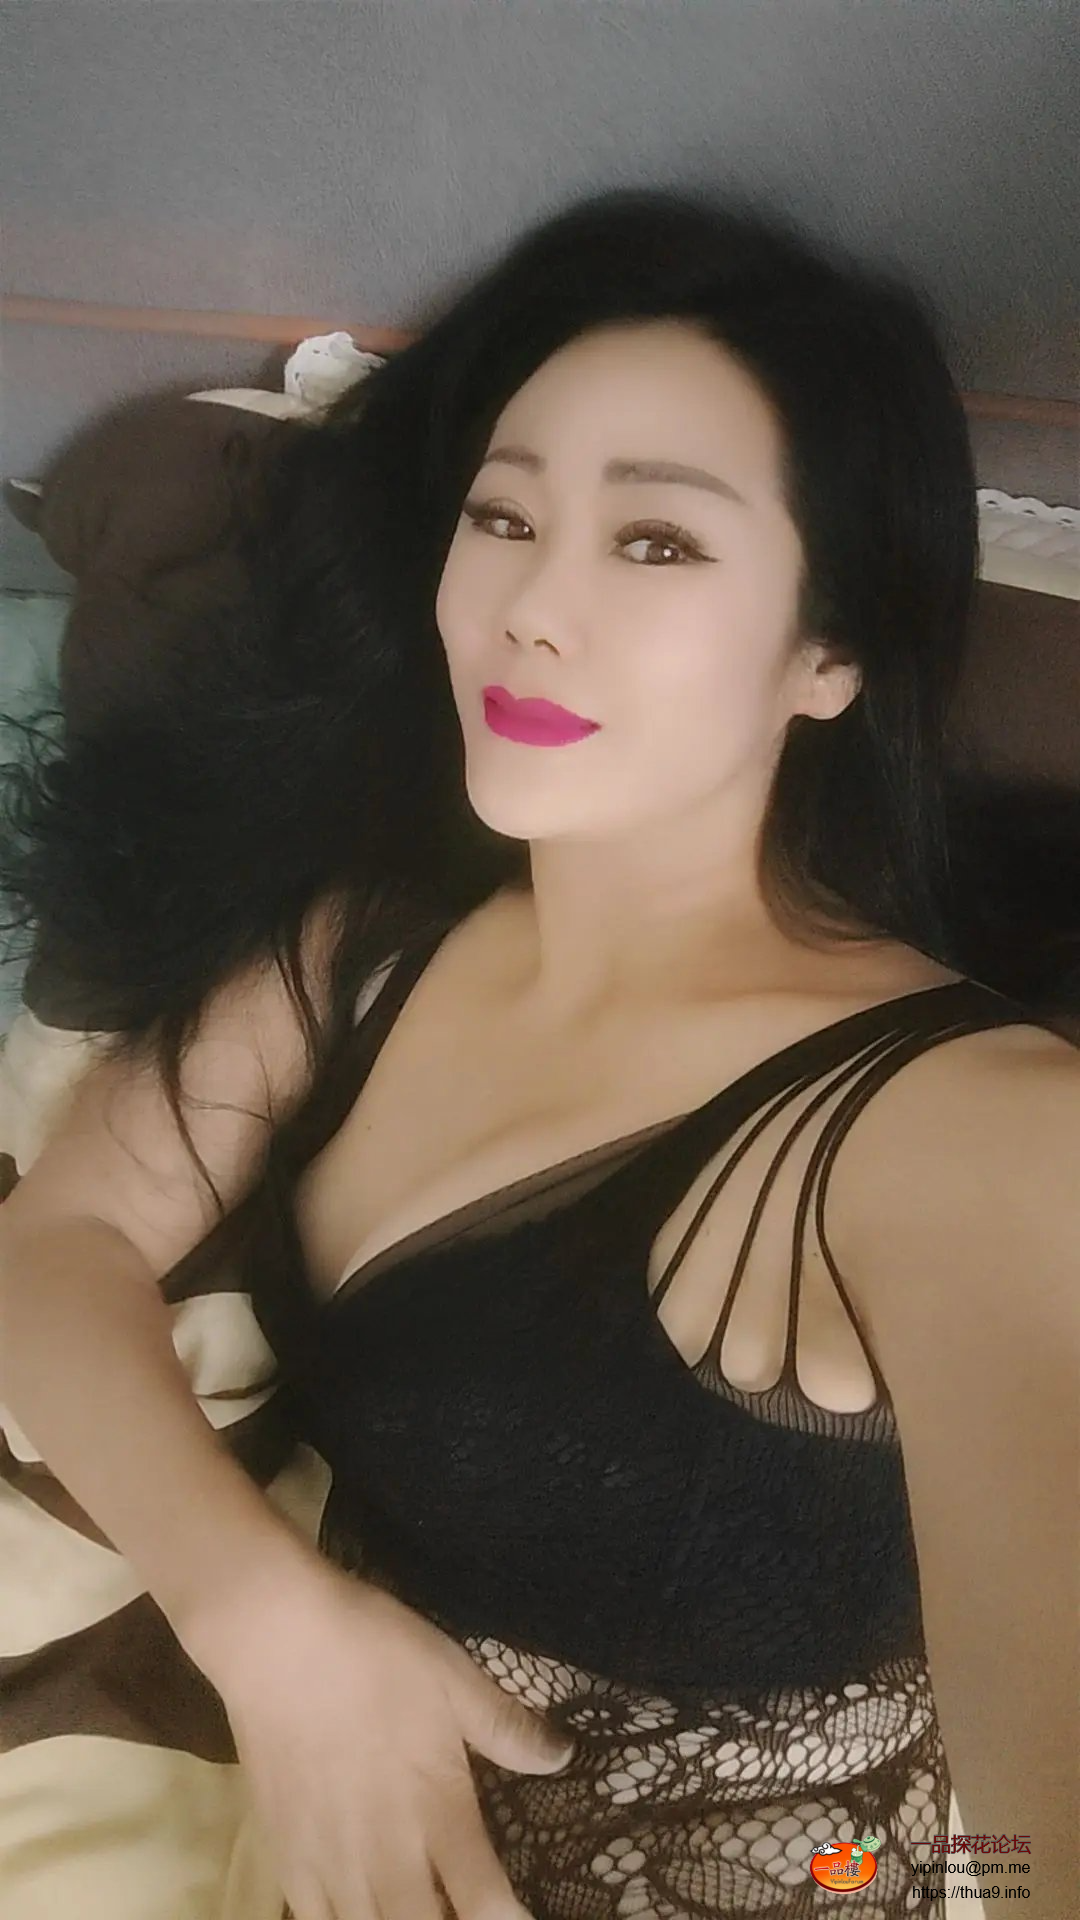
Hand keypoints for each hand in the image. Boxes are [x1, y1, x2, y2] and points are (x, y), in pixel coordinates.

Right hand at [192, 1555, 572, 1918]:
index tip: (518, 1915)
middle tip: (459, 1905)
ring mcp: (332, 1862)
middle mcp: (388, 1854)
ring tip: (412, 1907)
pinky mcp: (285, 1856)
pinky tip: (356, 1908)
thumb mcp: (454, 1677)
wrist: (277, 1641)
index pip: (485, 1903)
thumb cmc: (375, 1651)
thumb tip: (561, 1759)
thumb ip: (505, 1728)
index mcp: (439, 1810)